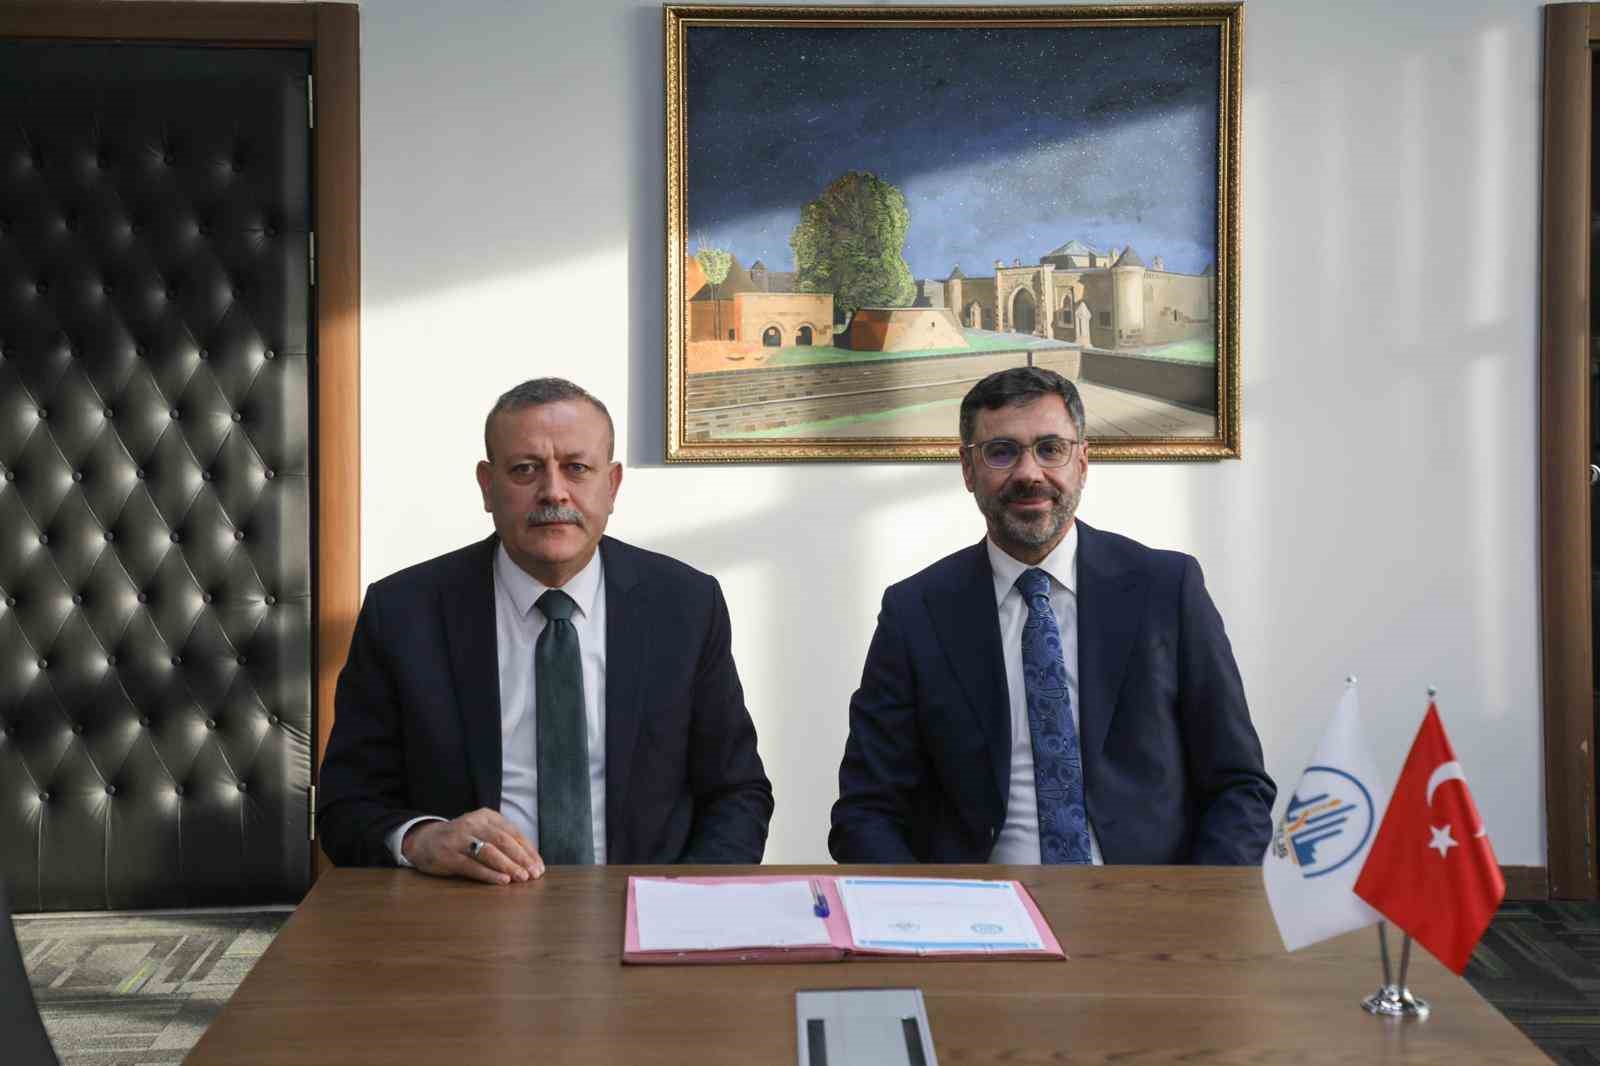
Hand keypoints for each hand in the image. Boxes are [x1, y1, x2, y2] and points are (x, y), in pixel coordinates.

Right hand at [402, 809, 544, 883]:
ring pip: (488, 851)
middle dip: (521, 858)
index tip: (539, 866)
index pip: (513, 832)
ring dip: (508, 866)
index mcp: (486, 816)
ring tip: (522, 878)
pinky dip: (489, 874)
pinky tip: (502, 881)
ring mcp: (459, 839)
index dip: (528, 850)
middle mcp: (473, 823)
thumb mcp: (482, 832)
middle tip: (534, 874)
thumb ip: (503, 841)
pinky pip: (472, 865)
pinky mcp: (448, 855)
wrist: (424, 840)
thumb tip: (531, 861)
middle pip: (503, 840)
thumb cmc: (462, 839)